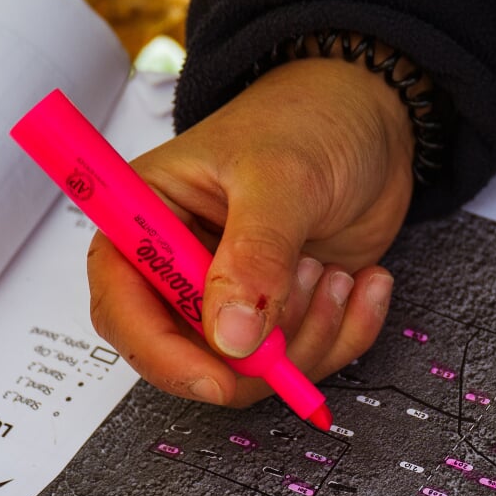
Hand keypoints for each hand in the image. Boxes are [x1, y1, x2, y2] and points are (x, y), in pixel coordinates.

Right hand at [87, 53, 416, 405]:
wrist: (373, 118)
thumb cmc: (312, 120)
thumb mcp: (282, 177)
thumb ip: (254, 255)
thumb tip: (229, 335)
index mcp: (148, 218)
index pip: (122, 307)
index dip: (161, 354)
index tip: (217, 378)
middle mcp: (180, 265)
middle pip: (187, 355)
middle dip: (257, 346)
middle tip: (306, 283)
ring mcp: (233, 295)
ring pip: (250, 367)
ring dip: (308, 335)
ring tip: (333, 270)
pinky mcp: (282, 313)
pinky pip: (302, 360)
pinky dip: (343, 335)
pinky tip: (362, 283)